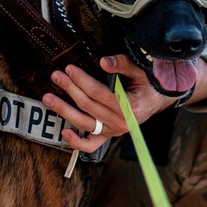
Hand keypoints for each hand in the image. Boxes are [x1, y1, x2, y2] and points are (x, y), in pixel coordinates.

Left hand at [43, 54, 206, 153]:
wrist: (158, 100)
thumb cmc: (148, 83)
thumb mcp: (140, 70)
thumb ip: (122, 64)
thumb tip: (104, 61)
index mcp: (130, 106)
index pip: (99, 93)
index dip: (82, 80)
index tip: (69, 69)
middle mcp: (121, 122)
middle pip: (88, 106)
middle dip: (69, 89)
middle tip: (56, 76)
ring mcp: (114, 131)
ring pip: (84, 123)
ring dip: (63, 110)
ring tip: (48, 98)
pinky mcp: (109, 136)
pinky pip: (91, 145)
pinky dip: (76, 142)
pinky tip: (63, 132)